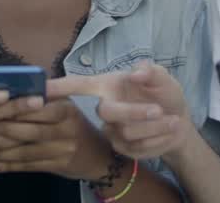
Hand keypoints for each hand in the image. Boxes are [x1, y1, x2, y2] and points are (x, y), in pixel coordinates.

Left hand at [0, 98, 112, 177]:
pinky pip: (28, 167)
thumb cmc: (76, 125)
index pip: (37, 108)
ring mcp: (62, 150)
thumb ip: (45, 98)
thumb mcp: (67, 106)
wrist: (99, 155)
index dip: (15, 109)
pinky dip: (8, 166)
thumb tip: (14, 84)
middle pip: (30, 131)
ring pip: (25, 151)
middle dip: (3, 129)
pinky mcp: (57, 167)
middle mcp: (66, 130)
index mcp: (66, 109)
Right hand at [47, 61, 189, 160]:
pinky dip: (159, 137)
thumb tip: (136, 73)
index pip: (78, 85)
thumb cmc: (164, 94)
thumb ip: (151, 71)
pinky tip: (168, 130)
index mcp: (108, 85)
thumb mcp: (163, 78)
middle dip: (134, 112)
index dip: (58, 87)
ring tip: (173, 120)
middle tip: (159, 110)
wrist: (179, 122)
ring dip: (155, 126)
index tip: (40, 89)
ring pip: (127, 131)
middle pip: (106, 111)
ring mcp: (111, 130)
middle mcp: (105, 107)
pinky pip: (138, 147)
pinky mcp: (122, 148)